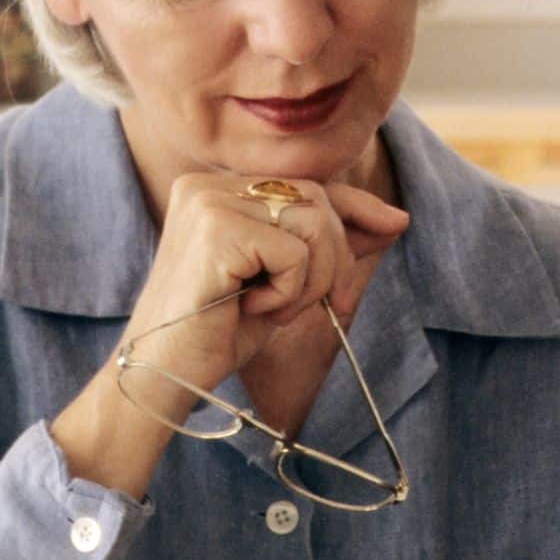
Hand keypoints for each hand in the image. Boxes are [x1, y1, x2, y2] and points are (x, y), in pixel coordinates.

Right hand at [122, 174, 410, 399]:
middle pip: (318, 200)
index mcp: (217, 188)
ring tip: (268, 307)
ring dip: (310, 280)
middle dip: (335, 259)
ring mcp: (208, 200)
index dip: (356, 207)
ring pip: (314, 223)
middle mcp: (208, 183)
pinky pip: (295, 253)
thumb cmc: (217, 332)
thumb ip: (330, 244)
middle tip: (308, 306)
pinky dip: (288, 292)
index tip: (397, 224)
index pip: (306, 184)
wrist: (161, 376)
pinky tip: (249, 308)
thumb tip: (396, 218)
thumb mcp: (286, 280)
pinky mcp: (215, 227)